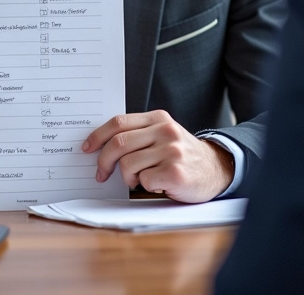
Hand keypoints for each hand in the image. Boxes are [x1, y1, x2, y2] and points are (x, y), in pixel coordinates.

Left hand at [82, 109, 234, 202]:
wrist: (216, 170)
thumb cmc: (181, 155)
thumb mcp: (162, 135)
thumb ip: (138, 134)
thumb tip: (101, 145)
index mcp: (157, 118)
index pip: (118, 122)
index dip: (98, 135)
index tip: (86, 147)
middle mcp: (165, 130)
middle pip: (119, 143)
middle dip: (104, 161)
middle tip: (101, 173)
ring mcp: (171, 150)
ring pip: (128, 164)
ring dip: (128, 177)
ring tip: (139, 179)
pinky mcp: (175, 171)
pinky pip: (144, 180)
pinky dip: (145, 186)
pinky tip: (158, 183)